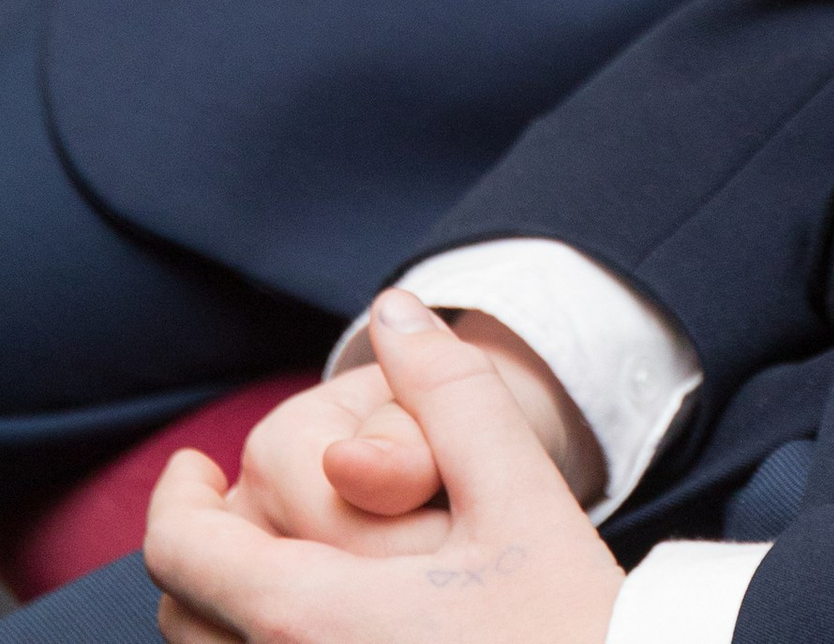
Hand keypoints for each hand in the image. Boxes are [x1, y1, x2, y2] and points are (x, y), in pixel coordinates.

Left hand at [148, 292, 620, 643]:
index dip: (176, 501)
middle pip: (184, 616)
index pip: (187, 554)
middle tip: (234, 508)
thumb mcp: (520, 494)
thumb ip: (452, 393)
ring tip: (277, 560)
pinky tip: (317, 617)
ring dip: (222, 607)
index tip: (194, 468)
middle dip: (201, 550)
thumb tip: (394, 312)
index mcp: (315, 619)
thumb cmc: (567, 624)